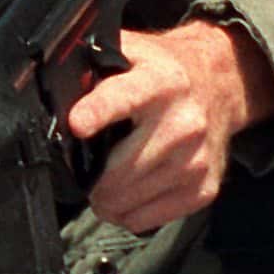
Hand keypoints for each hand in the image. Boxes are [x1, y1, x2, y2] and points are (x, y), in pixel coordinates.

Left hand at [53, 19, 273, 235]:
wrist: (220, 85)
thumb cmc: (163, 73)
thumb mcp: (130, 53)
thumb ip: (93, 66)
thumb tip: (54, 89)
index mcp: (159, 82)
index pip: (124, 98)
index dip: (97, 112)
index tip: (77, 124)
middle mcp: (183, 122)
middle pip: (119, 170)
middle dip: (89, 178)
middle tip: (85, 171)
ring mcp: (196, 159)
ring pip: (127, 201)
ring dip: (106, 199)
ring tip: (107, 181)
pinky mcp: (204, 188)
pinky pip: (145, 220)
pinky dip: (129, 212)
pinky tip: (131, 191)